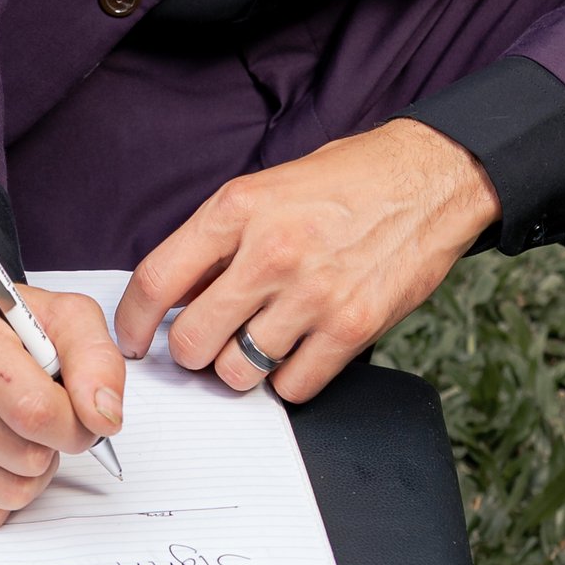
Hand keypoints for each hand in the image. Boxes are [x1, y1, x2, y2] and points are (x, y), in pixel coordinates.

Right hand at [0, 282, 127, 524]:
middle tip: (39, 416)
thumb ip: (95, 360)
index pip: (34, 411)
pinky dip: (2, 495)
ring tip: (16, 433)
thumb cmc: (11, 333)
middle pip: (23, 457)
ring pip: (7, 493)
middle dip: (51, 445)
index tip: (75, 409)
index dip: (74, 422)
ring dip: (30, 472)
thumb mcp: (65, 320)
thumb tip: (102, 418)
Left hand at [113, 123, 498, 403]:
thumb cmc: (348, 179)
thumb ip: (220, 239)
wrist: (429, 178)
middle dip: (192, 351)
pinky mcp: (351, 327)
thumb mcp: (267, 188)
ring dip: (241, 368)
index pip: (158, 279)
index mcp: (239, 208)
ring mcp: (312, 294)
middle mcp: (270, 252)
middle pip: (193, 341)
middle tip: (208, 341)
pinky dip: (288, 380)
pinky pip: (293, 387)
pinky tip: (298, 351)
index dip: (135, 321)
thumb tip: (174, 294)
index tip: (136, 338)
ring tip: (258, 342)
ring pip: (238, 372)